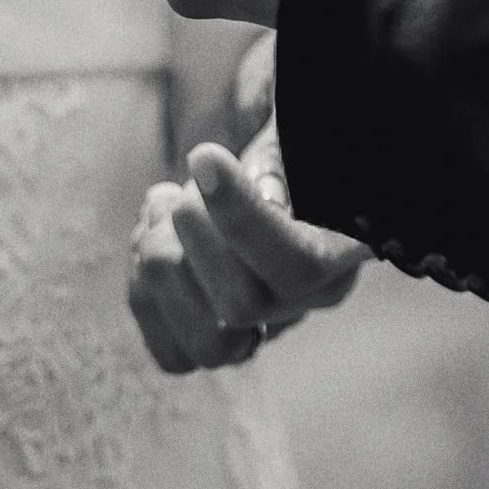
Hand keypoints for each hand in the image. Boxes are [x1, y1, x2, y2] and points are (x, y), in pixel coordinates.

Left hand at [128, 125, 368, 373]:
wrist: (271, 182)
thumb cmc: (285, 148)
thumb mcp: (291, 134)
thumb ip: (284, 154)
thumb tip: (268, 191)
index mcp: (344, 247)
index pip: (299, 261)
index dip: (241, 216)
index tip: (204, 156)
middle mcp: (307, 302)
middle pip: (243, 306)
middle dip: (192, 238)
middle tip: (176, 191)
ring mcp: (261, 332)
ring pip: (207, 347)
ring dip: (160, 266)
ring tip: (161, 204)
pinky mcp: (213, 345)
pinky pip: (173, 354)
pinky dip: (145, 295)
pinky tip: (149, 237)